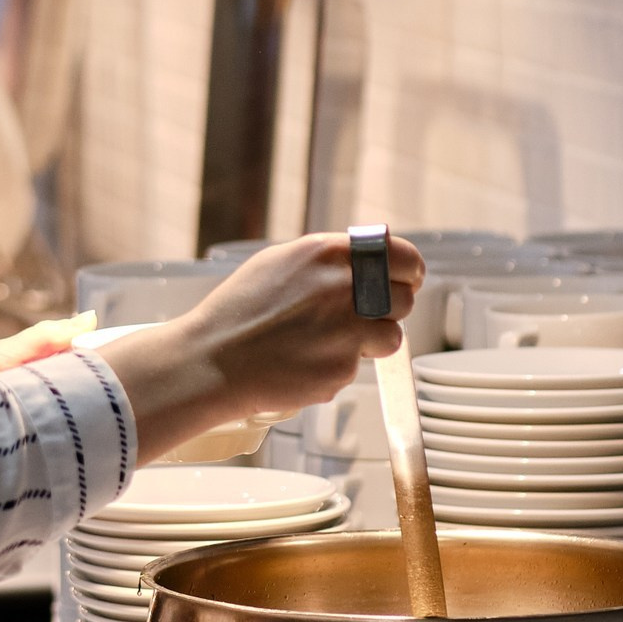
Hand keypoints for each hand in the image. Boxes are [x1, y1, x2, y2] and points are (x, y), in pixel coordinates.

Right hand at [90, 233, 421, 464]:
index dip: (409, 271)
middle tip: (361, 318)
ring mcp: (347, 330)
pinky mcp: (342, 368)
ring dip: (369, 341)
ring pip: (391, 336)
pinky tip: (304, 361)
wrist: (213, 360)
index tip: (407, 280)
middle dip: (388, 309)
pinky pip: (357, 367)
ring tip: (326, 342)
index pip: (403, 256)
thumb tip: (367, 259)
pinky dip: (337, 366)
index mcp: (329, 254)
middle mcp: (344, 288)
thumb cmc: (239, 312)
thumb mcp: (280, 263)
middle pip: (404, 298)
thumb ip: (328, 260)